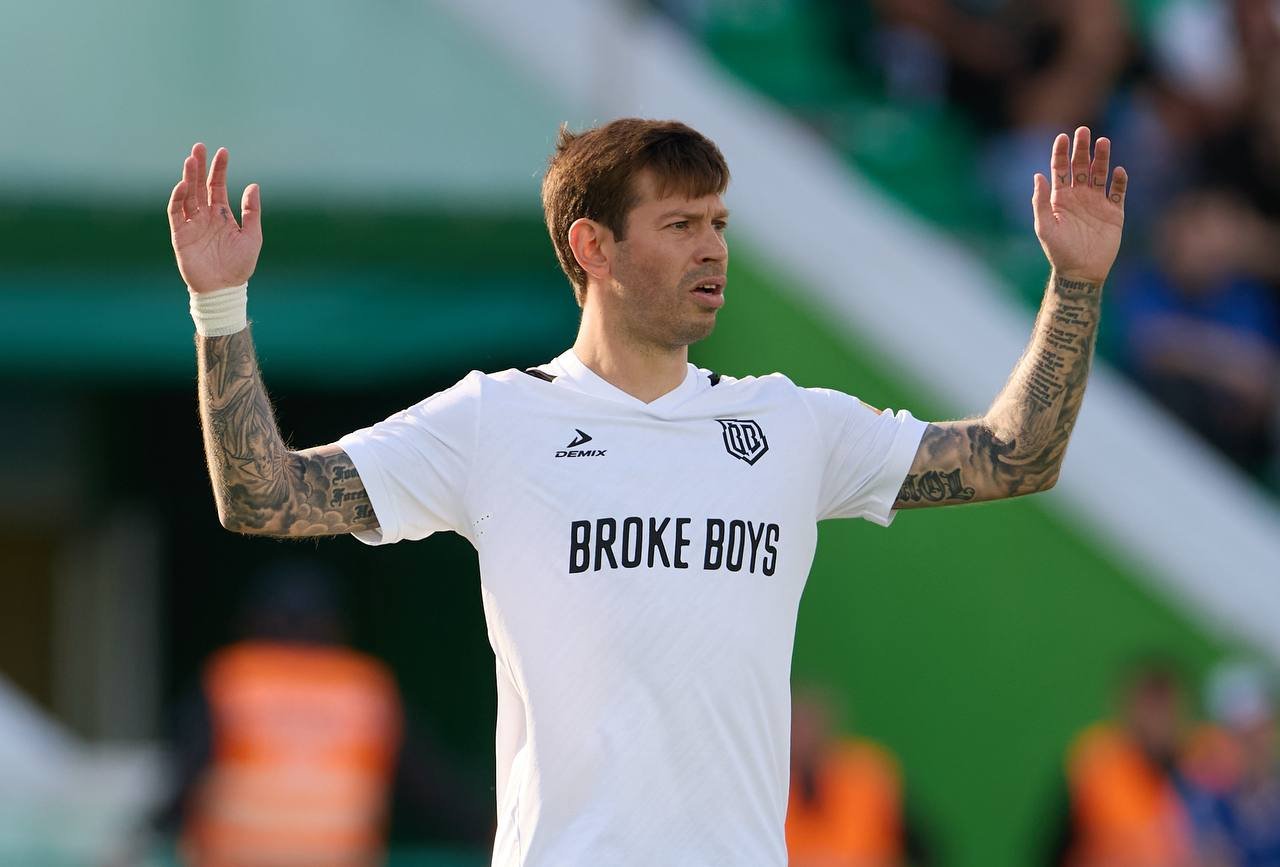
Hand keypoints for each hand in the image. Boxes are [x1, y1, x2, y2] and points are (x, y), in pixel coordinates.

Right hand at [167, 143, 261, 292]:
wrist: (224, 289)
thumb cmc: (240, 265)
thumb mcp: (252, 236)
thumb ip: (252, 211)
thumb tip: (254, 185)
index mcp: (222, 214)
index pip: (217, 186)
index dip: (219, 169)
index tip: (223, 152)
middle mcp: (205, 216)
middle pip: (199, 186)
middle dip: (199, 166)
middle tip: (199, 147)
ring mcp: (192, 224)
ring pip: (187, 195)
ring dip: (187, 177)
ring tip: (190, 159)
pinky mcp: (180, 235)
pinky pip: (176, 213)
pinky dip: (177, 198)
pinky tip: (183, 185)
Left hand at [1032, 126, 1126, 283]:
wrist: (1081, 271)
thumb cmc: (1059, 251)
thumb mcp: (1044, 227)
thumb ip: (1040, 202)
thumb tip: (1037, 175)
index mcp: (1060, 198)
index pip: (1060, 169)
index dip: (1060, 152)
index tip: (1063, 137)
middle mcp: (1079, 196)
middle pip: (1081, 166)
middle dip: (1082, 149)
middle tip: (1084, 131)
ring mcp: (1097, 203)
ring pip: (1101, 174)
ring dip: (1102, 158)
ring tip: (1103, 142)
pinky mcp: (1114, 212)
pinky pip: (1118, 192)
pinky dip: (1119, 181)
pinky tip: (1119, 170)